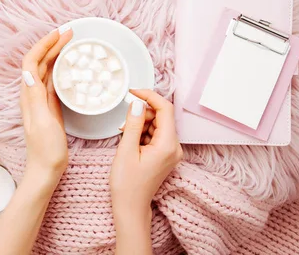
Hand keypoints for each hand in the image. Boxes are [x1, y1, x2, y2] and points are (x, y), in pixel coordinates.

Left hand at [20, 26, 72, 183]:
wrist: (46, 169)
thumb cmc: (45, 150)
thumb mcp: (42, 122)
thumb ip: (36, 97)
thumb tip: (29, 72)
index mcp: (29, 95)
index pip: (31, 62)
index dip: (44, 45)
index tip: (59, 34)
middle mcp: (32, 94)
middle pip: (39, 62)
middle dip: (52, 44)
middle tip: (70, 33)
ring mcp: (41, 100)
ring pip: (47, 69)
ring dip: (57, 54)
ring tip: (71, 43)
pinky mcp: (50, 106)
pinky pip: (54, 81)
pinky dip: (62, 69)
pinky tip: (71, 66)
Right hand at [110, 89, 182, 218]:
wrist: (131, 208)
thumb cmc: (127, 184)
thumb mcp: (126, 150)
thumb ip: (133, 123)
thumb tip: (136, 103)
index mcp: (168, 145)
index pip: (165, 109)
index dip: (149, 96)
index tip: (133, 92)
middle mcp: (174, 147)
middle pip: (161, 116)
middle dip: (142, 114)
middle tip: (124, 124)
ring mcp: (171, 152)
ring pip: (157, 125)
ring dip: (140, 124)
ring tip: (125, 136)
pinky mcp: (165, 155)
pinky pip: (155, 135)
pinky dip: (142, 133)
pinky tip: (130, 142)